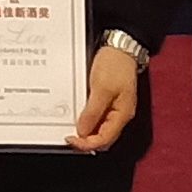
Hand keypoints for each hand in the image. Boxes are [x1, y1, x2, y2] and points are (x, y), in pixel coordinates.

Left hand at [69, 39, 141, 153]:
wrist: (120, 47)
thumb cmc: (115, 65)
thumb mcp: (101, 88)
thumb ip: (93, 112)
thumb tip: (82, 131)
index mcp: (122, 115)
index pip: (105, 139)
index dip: (87, 144)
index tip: (71, 140)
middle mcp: (119, 115)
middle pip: (103, 137)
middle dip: (86, 141)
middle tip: (69, 137)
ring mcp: (114, 108)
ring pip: (99, 128)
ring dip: (85, 131)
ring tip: (70, 127)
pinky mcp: (108, 100)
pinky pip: (97, 116)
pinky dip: (86, 119)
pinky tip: (76, 115)